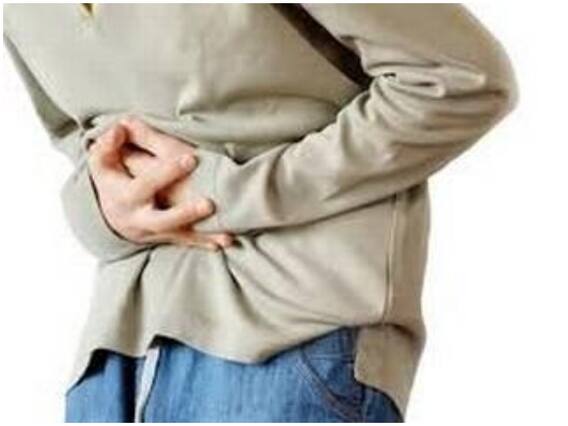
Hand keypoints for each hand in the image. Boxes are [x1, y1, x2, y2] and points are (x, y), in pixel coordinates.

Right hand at [87, 121, 233, 250]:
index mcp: (126, 197)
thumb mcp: (103, 162)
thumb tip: (120, 128)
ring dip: (202, 234)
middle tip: (210, 203)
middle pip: (162, 219)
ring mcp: (155, 231)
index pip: (146, 185)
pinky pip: (188, 241)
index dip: (166, 172)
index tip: (192, 159)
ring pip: (179, 234)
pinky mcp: (167, 237)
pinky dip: (206, 242)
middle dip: (185, 213)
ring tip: (227, 232)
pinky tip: (226, 241)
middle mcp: (140, 219)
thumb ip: (109, 144)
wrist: (111, 216)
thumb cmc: (112, 181)